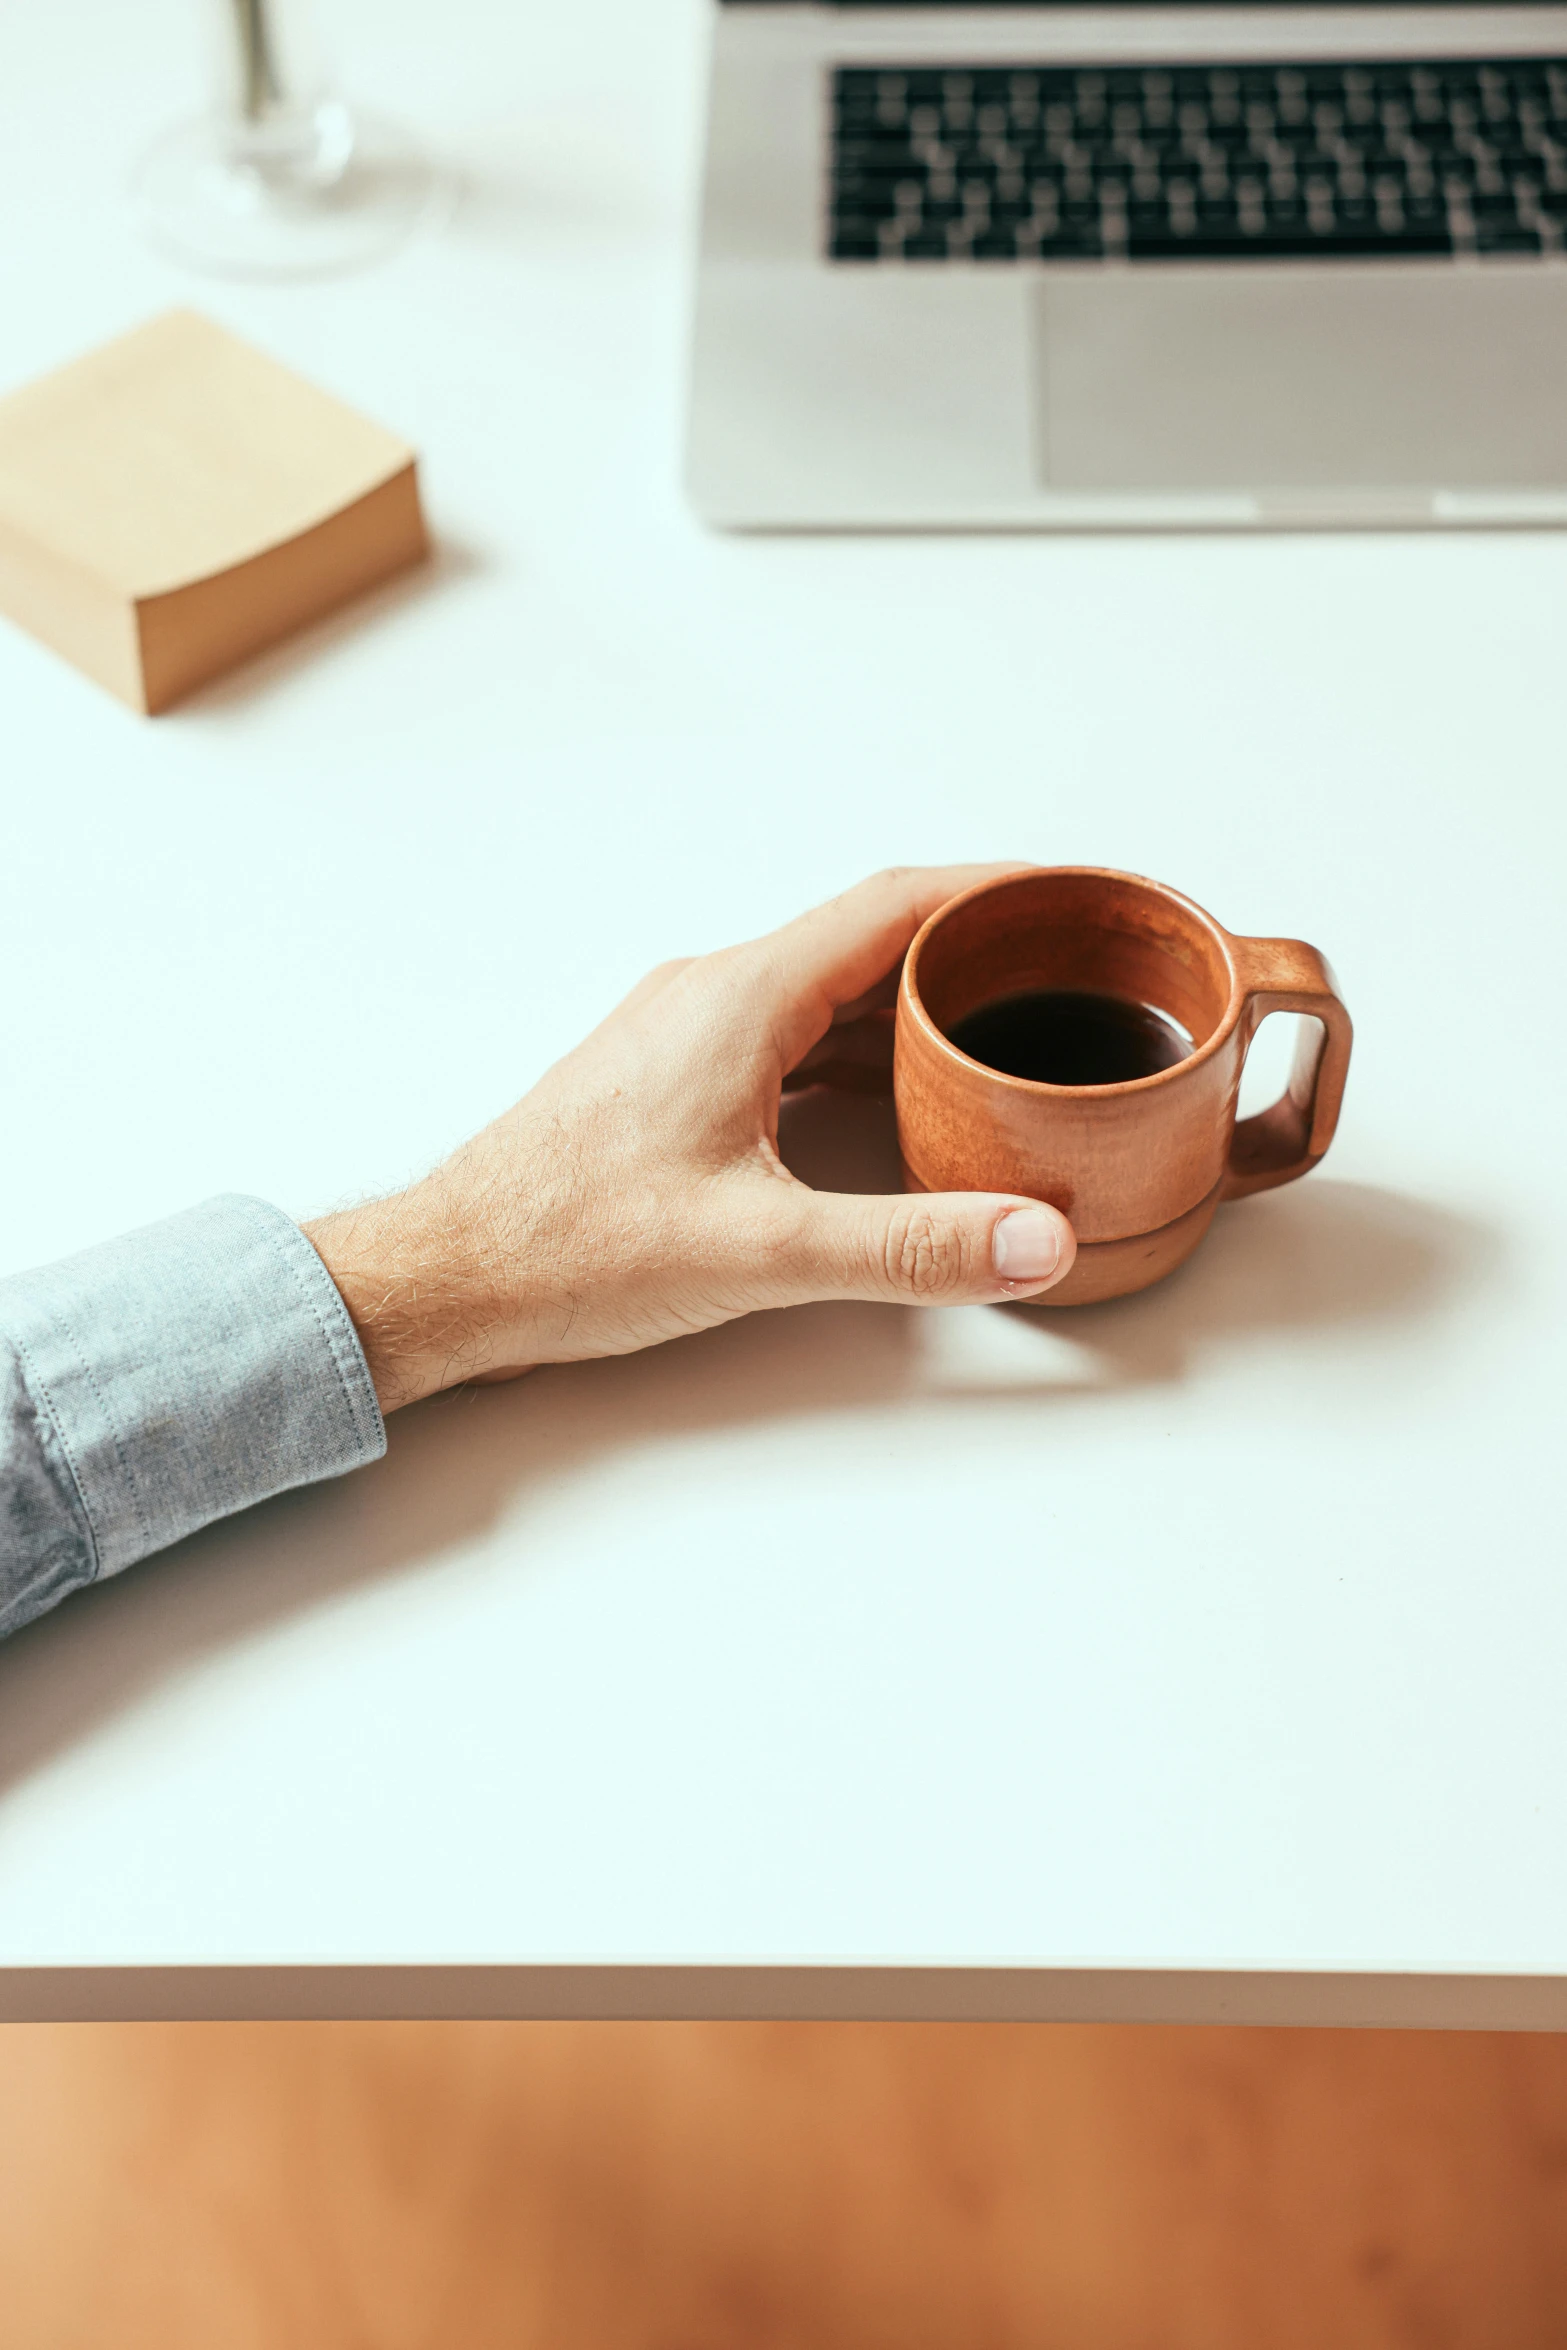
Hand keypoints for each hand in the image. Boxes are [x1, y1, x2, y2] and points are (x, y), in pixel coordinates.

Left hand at [305, 867, 1076, 1411]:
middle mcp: (713, 994)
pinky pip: (789, 1036)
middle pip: (868, 939)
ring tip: (1002, 1028)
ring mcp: (687, 1034)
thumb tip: (1031, 1239)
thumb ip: (908, 1247)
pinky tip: (898, 1096)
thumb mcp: (762, 1250)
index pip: (894, 905)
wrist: (450, 1275)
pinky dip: (858, 1050)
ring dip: (912, 1003)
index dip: (994, 892)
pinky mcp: (672, 1080)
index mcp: (740, 997)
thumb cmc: (569, 1246)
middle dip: (969, 949)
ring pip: (826, 991)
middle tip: (1062, 966)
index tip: (1070, 894)